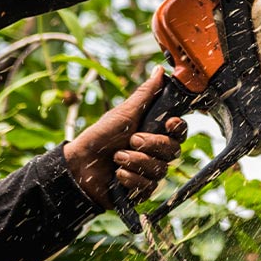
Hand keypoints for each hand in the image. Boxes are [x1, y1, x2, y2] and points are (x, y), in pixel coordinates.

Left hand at [63, 67, 187, 208]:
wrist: (79, 165)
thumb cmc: (101, 136)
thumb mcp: (124, 112)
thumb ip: (146, 94)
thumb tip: (161, 70)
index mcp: (157, 132)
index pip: (181, 131)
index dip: (178, 128)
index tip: (169, 123)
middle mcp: (157, 153)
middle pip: (174, 151)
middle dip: (151, 145)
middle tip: (131, 140)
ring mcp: (151, 172)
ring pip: (160, 169)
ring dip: (136, 162)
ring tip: (117, 158)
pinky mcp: (142, 191)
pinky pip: (148, 186)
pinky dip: (131, 179)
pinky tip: (117, 174)